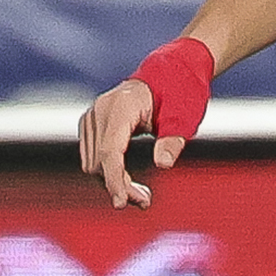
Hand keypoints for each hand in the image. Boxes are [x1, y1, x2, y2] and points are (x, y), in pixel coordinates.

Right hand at [78, 78, 184, 208]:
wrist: (169, 72)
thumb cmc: (180, 92)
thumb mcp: (184, 117)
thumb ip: (172, 140)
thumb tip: (163, 165)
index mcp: (120, 107)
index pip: (110, 152)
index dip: (115, 180)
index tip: (122, 203)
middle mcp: (99, 111)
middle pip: (99, 163)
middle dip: (120, 185)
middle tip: (146, 201)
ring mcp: (92, 117)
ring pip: (93, 164)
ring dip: (114, 182)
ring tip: (143, 195)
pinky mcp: (91, 125)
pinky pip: (94, 158)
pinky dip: (110, 172)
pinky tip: (130, 183)